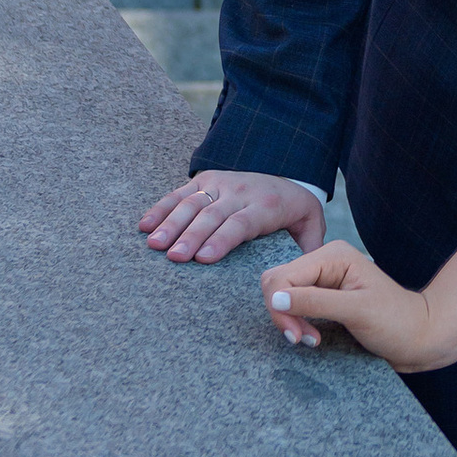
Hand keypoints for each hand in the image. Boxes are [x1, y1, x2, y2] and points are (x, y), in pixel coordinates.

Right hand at [140, 170, 327, 267]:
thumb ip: (309, 251)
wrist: (288, 175)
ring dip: (170, 223)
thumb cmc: (295, 212)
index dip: (221, 240)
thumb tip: (301, 281)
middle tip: (172, 256)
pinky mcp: (205, 180)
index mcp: (266, 205)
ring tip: (153, 244)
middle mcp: (240, 191)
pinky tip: (145, 225)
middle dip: (190, 236)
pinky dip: (160, 208)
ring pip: (192, 202)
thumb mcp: (312, 227)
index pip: (240, 223)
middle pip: (211, 214)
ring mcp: (221, 183)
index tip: (203, 259)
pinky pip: (179, 193)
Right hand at [260, 241, 440, 371]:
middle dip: (282, 313)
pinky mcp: (323, 296)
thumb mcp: (357, 312)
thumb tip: (276, 299)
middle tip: (302, 338)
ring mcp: (323, 278)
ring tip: (310, 340)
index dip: (280, 307)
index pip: (283, 276)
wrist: (421, 337)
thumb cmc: (397, 322)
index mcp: (333, 256)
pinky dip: (295, 321)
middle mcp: (325, 262)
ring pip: (281, 293)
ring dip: (289, 319)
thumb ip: (315, 303)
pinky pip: (293, 303)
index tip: (297, 336)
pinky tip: (312, 336)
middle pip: (277, 282)